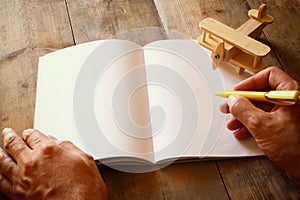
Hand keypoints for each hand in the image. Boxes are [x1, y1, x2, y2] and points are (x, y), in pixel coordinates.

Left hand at [0, 128, 107, 198]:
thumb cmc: (85, 189)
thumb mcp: (84, 160)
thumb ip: (69, 147)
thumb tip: (59, 143)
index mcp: (48, 150)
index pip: (32, 135)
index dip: (30, 133)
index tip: (29, 134)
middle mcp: (32, 162)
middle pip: (13, 144)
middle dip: (10, 137)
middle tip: (7, 133)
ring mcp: (22, 179)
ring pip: (2, 161)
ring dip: (0, 153)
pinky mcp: (17, 195)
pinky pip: (0, 182)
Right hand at [221, 66, 299, 185]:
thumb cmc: (295, 147)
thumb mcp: (261, 125)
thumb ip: (243, 109)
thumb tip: (233, 100)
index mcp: (290, 94)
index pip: (268, 76)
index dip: (250, 83)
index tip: (237, 91)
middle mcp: (290, 102)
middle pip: (262, 93)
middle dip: (243, 102)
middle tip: (230, 107)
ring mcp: (288, 114)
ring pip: (261, 108)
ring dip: (244, 115)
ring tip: (232, 123)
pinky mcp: (284, 126)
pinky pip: (265, 119)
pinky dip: (252, 124)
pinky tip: (242, 131)